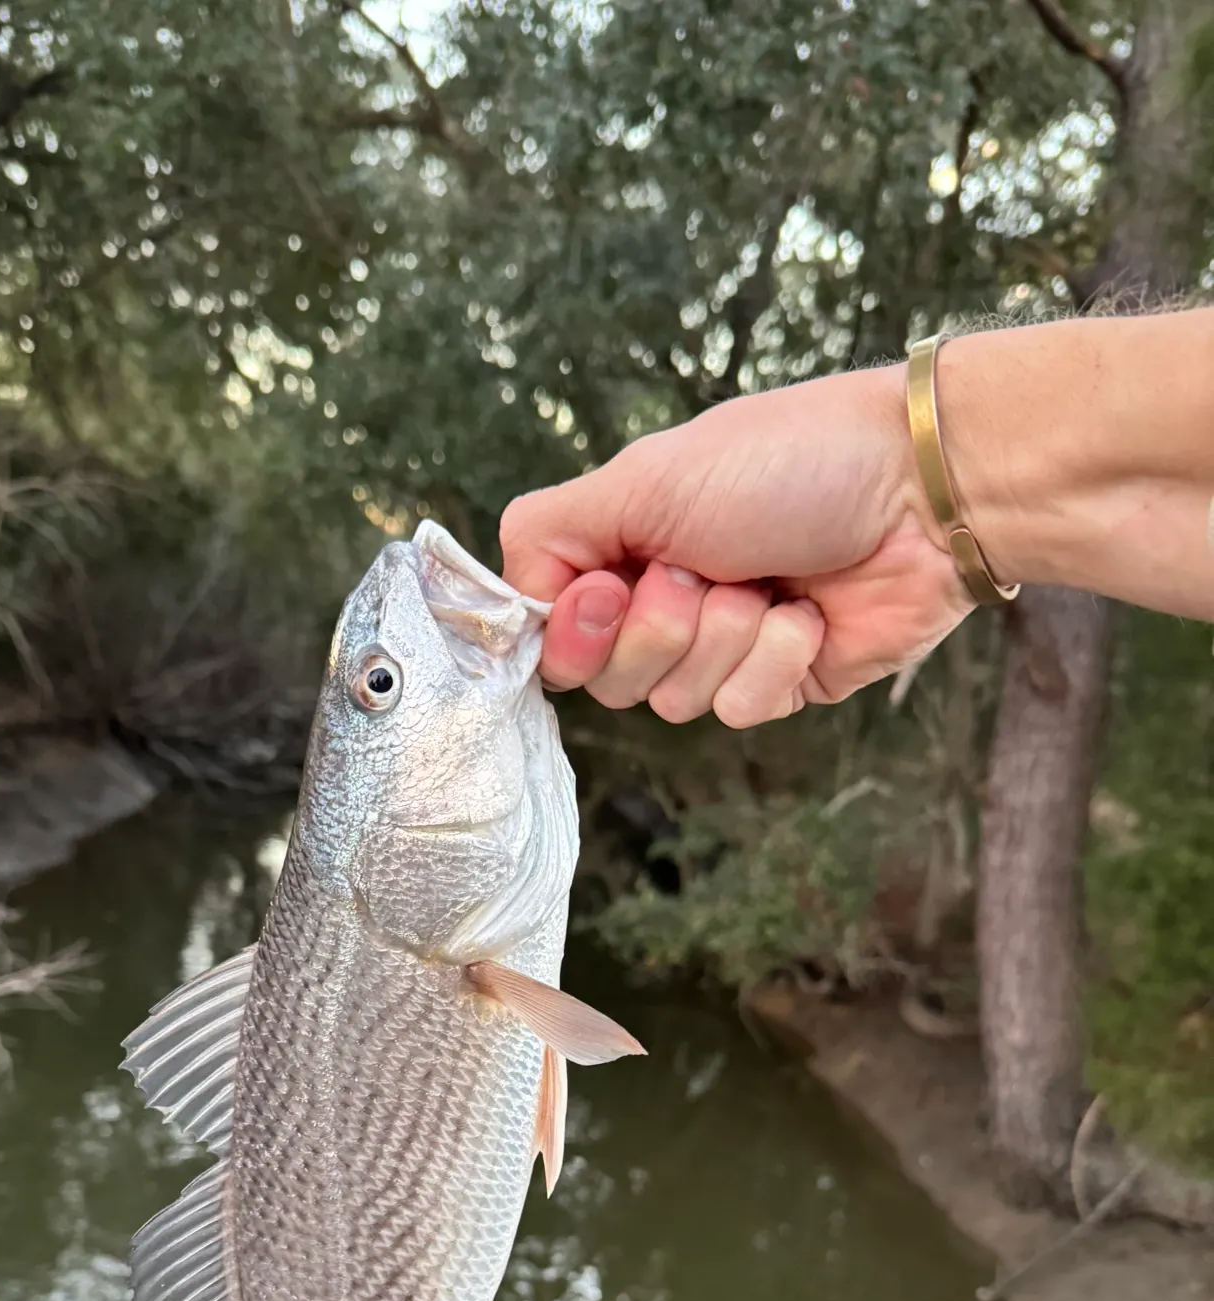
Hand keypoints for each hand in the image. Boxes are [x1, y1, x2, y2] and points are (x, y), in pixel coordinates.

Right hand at [499, 364, 970, 726]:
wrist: (921, 493)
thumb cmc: (786, 463)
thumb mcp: (642, 478)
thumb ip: (547, 534)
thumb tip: (506, 600)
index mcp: (620, 546)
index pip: (549, 628)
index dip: (573, 629)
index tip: (612, 589)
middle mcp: (660, 599)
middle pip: (604, 678)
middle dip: (659, 629)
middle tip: (705, 571)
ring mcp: (719, 645)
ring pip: (671, 702)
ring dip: (723, 638)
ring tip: (768, 584)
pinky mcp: (777, 682)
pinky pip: (738, 711)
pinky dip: (775, 660)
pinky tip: (808, 616)